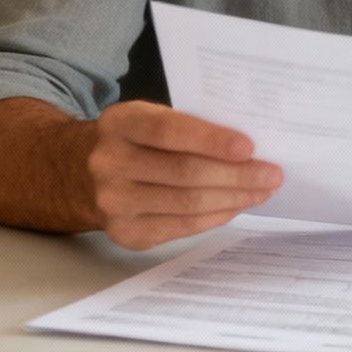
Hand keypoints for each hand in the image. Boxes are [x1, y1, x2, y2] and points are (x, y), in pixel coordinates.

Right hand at [85, 101, 282, 248]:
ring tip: (262, 190)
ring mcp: (114, 203)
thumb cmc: (133, 141)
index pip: (168, 132)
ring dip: (233, 198)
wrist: (79, 174)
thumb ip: (186, 126)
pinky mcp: (126, 233)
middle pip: (184, 172)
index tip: (249, 147)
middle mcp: (110, 164)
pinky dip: (216, 216)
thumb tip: (247, 147)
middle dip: (236, 175)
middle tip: (271, 174)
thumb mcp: (147, 118)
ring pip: (187, 203)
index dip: (211, 141)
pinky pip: (182, 227)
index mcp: (119, 124)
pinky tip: (237, 205)